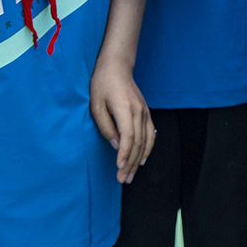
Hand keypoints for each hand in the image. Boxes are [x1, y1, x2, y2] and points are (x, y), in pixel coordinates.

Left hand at [90, 61, 154, 183]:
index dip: (124, 154)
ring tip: (130, 175)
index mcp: (125, 109)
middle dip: (130, 163)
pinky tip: (142, 159)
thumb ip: (105, 126)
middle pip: (138, 143)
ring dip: (138, 160)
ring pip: (146, 141)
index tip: (118, 168)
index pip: (128, 137)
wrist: (117, 66)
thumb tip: (114, 145)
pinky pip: (151, 133)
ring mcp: (144, 112)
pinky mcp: (146, 112)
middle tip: (122, 179)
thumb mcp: (96, 104)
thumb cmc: (102, 84)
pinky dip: (148, 148)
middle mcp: (138, 111)